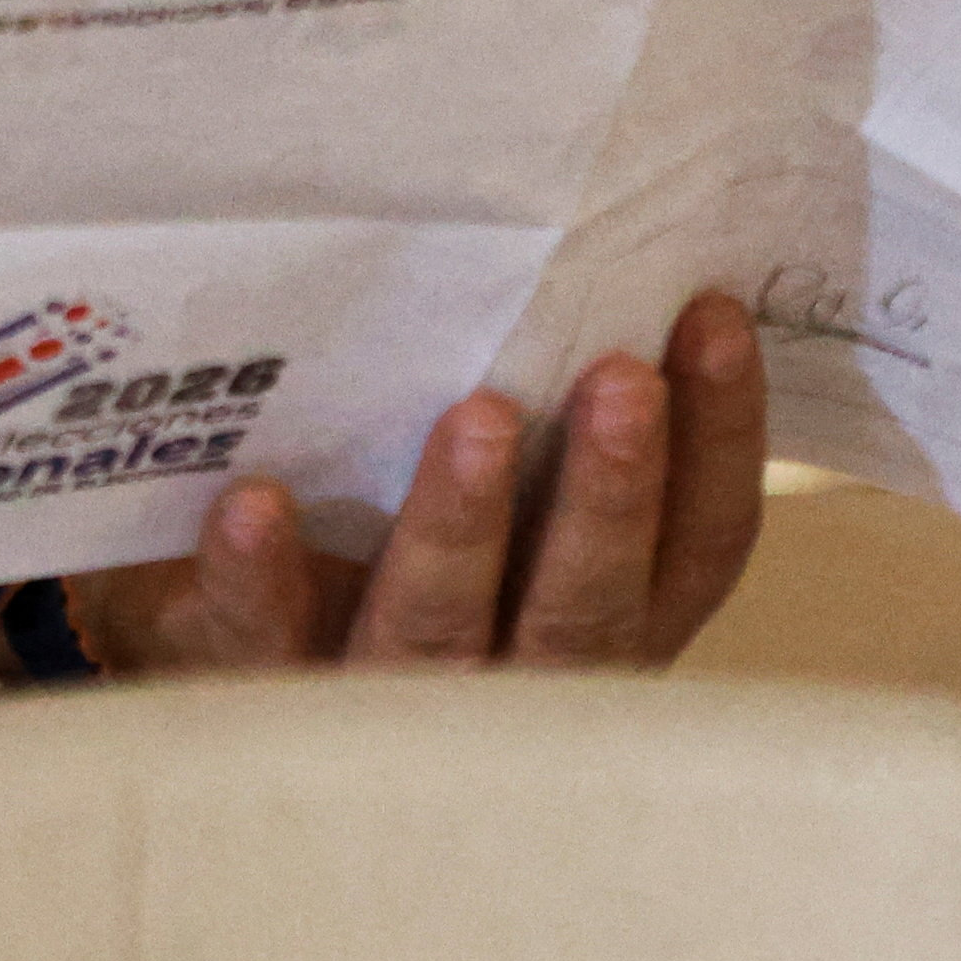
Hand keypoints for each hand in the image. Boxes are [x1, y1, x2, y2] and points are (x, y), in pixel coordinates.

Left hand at [76, 290, 768, 673]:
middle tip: (622, 380)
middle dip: (611, 496)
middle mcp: (521, 678)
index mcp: (606, 622)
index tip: (713, 316)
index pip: (698, 547)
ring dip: (459, 529)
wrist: (242, 661)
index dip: (718, 440)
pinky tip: (256, 502)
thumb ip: (558, 427)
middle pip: (585, 607)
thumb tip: (606, 261)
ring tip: (478, 420)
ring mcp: (392, 698)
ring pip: (440, 629)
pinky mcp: (267, 690)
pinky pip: (265, 641)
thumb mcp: (514, 509)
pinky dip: (263, 577)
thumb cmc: (404, 545)